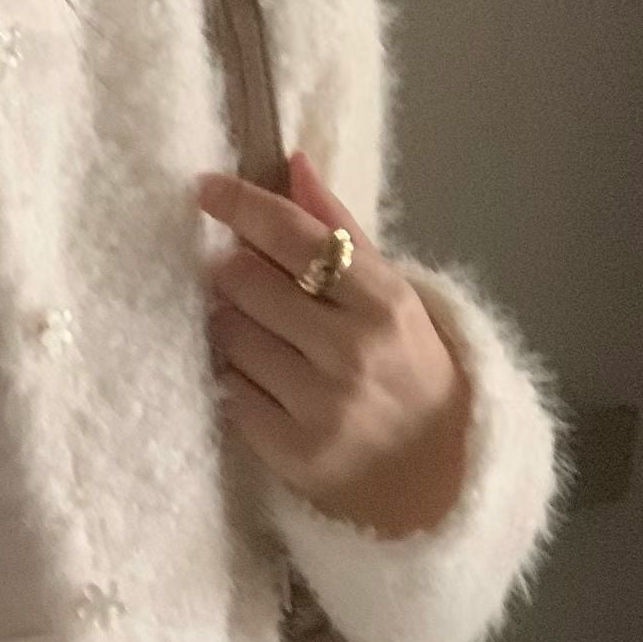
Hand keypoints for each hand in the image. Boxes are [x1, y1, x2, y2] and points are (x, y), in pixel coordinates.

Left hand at [201, 150, 470, 537]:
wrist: (436, 477)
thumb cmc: (409, 371)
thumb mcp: (392, 296)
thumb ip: (339, 232)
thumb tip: (291, 164)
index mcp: (385, 301)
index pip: (297, 237)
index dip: (243, 206)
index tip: (206, 188)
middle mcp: (352, 350)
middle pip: (247, 283)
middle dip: (234, 274)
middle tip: (244, 282)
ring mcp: (319, 404)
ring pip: (230, 336)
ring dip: (231, 327)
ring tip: (263, 338)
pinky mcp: (290, 450)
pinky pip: (229, 391)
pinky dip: (236, 379)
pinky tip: (265, 382)